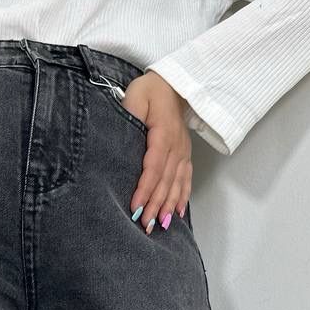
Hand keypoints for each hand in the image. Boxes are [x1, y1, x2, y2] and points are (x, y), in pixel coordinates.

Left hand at [120, 71, 192, 234]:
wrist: (173, 84)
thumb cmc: (151, 91)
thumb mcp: (136, 96)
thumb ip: (129, 114)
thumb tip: (123, 131)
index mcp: (164, 134)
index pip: (153, 167)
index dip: (145, 189)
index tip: (135, 207)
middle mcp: (176, 146)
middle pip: (165, 181)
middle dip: (156, 205)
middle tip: (145, 225)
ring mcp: (183, 152)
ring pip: (177, 183)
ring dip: (169, 206)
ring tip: (160, 225)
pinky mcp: (185, 155)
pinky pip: (186, 179)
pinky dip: (183, 197)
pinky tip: (178, 213)